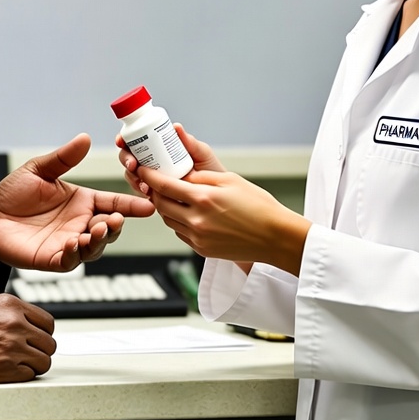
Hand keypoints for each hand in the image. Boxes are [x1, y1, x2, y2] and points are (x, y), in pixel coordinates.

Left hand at [0, 133, 155, 270]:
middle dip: (115, 226)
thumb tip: (84, 138)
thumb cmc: (14, 193)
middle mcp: (79, 223)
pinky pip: (70, 262)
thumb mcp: (39, 170)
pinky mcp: (52, 259)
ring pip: (94, 248)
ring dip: (99, 241)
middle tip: (114, 220)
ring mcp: (68, 243)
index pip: (113, 203)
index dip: (131, 205)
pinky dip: (75, 254)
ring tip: (95, 231)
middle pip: (109, 229)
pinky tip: (72, 244)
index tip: (147, 205)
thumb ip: (63, 158)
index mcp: (82, 202)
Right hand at [0, 294, 55, 381]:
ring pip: (44, 361)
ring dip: (35, 364)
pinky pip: (30, 375)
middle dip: (41, 349)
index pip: (47, 322)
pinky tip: (12, 371)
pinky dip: (23, 375)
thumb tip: (25, 318)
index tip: (38, 337)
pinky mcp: (5, 370)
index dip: (43, 332)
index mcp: (12, 306)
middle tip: (30, 352)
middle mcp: (15, 325)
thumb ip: (10, 309)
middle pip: (49, 342)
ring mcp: (12, 348)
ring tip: (22, 363)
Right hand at [117, 123, 226, 195]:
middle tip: (134, 164)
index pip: (137, 139)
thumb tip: (177, 127)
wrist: (221, 200)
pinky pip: (141, 191)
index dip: (125, 138)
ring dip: (132, 177)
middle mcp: (154, 161)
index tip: (122, 140)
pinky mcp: (155, 194)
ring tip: (143, 182)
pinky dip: (140, 190)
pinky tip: (148, 192)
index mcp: (162, 148)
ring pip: (132, 174)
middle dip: (126, 159)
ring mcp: (153, 178)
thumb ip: (191, 143)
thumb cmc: (213, 174)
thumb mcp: (203, 155)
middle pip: (129, 156)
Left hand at [140, 165, 309, 275]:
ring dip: (165, 207)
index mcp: (203, 198)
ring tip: (171, 196)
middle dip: (154, 192)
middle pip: (160, 204)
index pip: (163, 186)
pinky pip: (180, 233)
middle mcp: (196, 220)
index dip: (149, 176)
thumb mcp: (230, 180)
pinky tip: (186, 213)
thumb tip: (182, 176)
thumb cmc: (258, 206)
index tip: (142, 169)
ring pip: (168, 220)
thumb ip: (201, 177)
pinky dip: (178, 221)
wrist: (276, 238)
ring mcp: (198, 237)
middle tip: (155, 182)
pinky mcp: (202, 249)